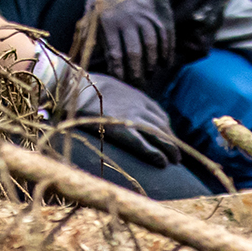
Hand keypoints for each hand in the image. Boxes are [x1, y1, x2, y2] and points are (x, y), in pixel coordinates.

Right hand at [34, 46, 180, 166]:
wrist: (74, 87)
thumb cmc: (85, 89)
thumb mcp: (109, 88)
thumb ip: (118, 98)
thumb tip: (114, 107)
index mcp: (137, 97)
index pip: (159, 114)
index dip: (166, 129)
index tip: (170, 138)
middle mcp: (139, 106)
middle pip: (162, 126)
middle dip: (172, 141)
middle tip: (177, 155)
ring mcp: (132, 117)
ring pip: (159, 135)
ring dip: (170, 149)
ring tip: (174, 161)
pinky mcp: (121, 129)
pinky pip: (144, 144)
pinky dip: (155, 154)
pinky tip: (162, 162)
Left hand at [90, 0, 173, 84]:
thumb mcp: (92, 8)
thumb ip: (91, 32)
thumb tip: (83, 57)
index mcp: (110, 21)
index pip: (117, 55)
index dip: (121, 72)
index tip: (121, 82)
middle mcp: (130, 19)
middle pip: (137, 54)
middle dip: (137, 73)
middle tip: (137, 84)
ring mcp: (148, 15)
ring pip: (153, 47)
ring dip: (152, 64)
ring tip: (149, 74)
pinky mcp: (161, 11)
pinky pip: (166, 36)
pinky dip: (167, 51)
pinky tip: (164, 62)